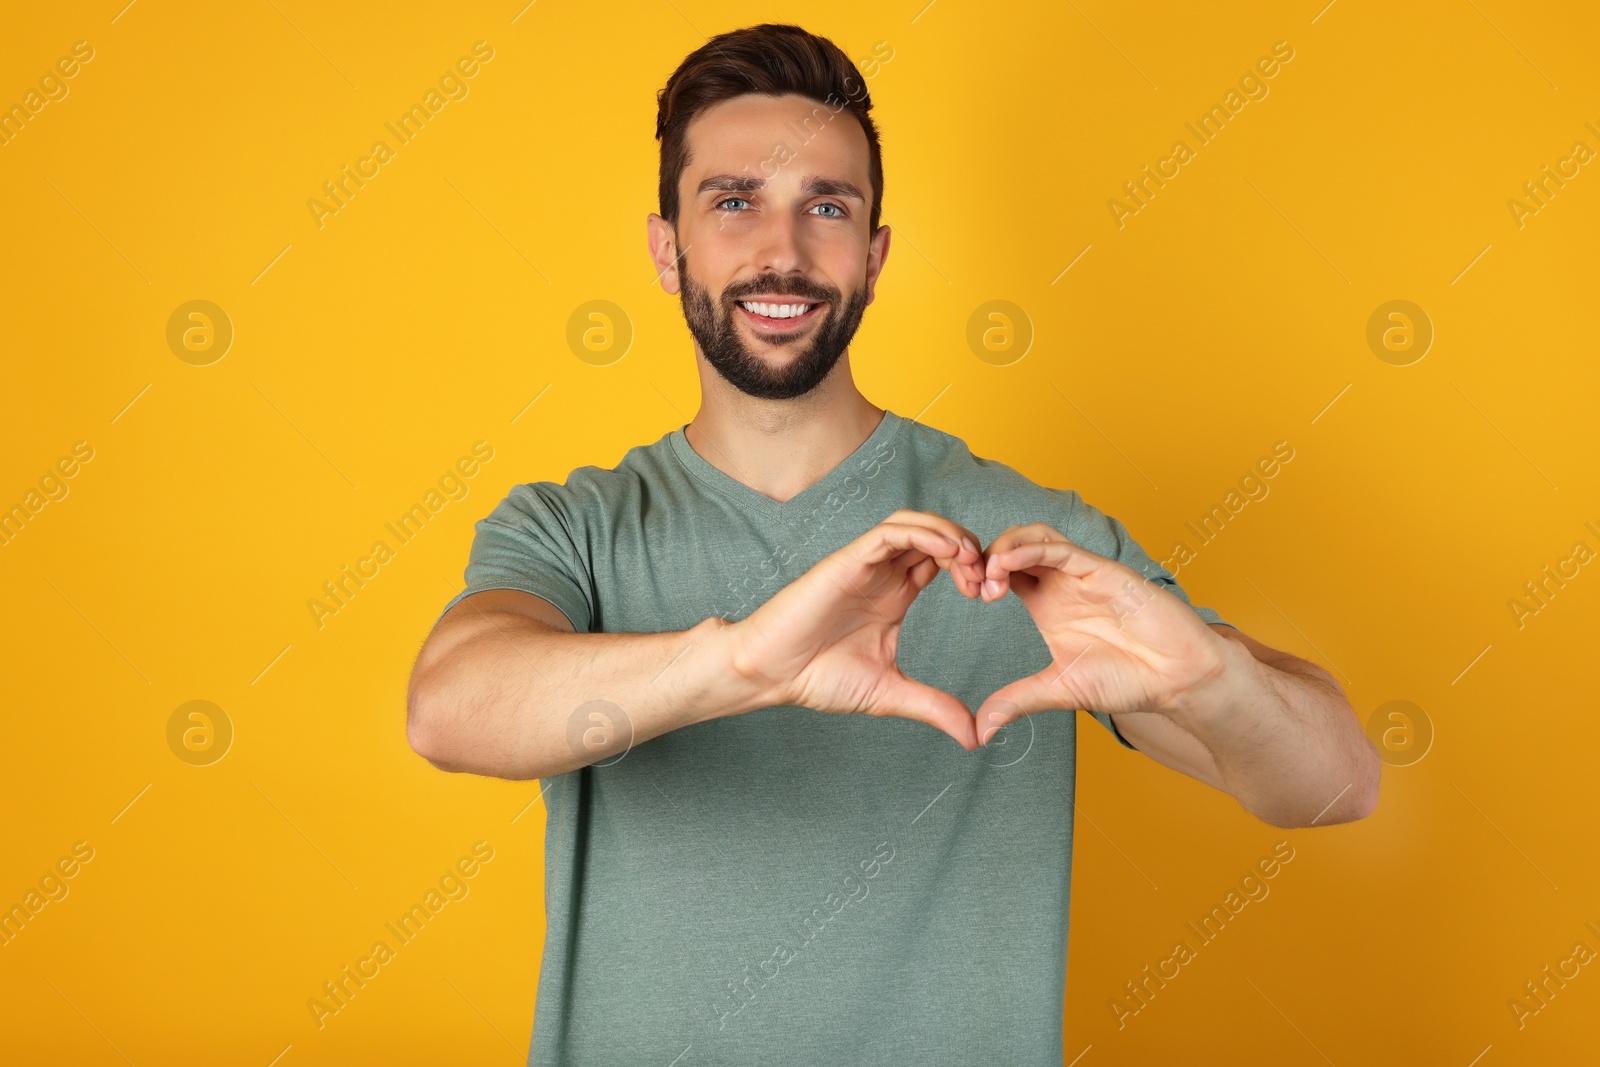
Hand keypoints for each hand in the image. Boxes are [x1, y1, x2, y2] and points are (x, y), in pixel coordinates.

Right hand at [726, 509, 987, 749]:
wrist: (771, 674)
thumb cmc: (818, 679)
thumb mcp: (891, 693)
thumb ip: (933, 707)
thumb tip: (974, 737)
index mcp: (895, 595)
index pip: (942, 562)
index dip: (972, 569)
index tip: (988, 596)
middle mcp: (882, 574)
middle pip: (935, 537)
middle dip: (969, 549)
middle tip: (986, 578)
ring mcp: (865, 564)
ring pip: (915, 524)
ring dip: (949, 534)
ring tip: (971, 559)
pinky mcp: (847, 561)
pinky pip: (890, 532)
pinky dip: (922, 533)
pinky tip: (946, 550)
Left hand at [971, 522, 1229, 744]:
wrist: (1178, 679)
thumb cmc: (1128, 679)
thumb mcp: (1059, 690)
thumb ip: (1019, 701)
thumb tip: (979, 730)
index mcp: (1046, 602)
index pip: (1002, 571)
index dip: (978, 574)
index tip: (965, 594)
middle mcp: (1061, 582)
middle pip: (1012, 545)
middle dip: (984, 556)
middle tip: (970, 583)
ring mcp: (1081, 573)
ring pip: (1034, 537)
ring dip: (1004, 547)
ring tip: (987, 574)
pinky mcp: (1103, 570)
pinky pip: (1061, 549)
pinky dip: (1030, 549)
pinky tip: (1008, 562)